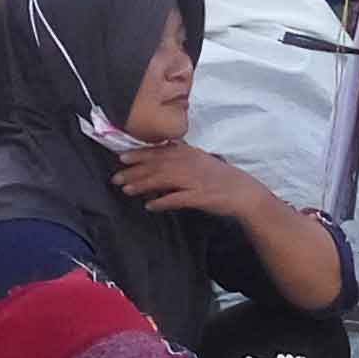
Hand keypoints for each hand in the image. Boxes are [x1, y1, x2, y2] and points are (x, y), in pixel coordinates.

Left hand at [112, 139, 259, 218]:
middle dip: (134, 171)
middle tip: (116, 177)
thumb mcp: (199, 161)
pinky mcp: (198, 196)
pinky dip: (162, 202)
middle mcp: (189, 163)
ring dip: (143, 185)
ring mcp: (193, 179)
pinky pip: (176, 199)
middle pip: (156, 165)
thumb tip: (158, 163)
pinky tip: (150, 206)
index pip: (159, 151)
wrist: (242, 191)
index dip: (139, 154)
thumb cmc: (219, 177)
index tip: (121, 157)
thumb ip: (180, 159)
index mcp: (188, 153)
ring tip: (127, 190)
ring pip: (162, 180)